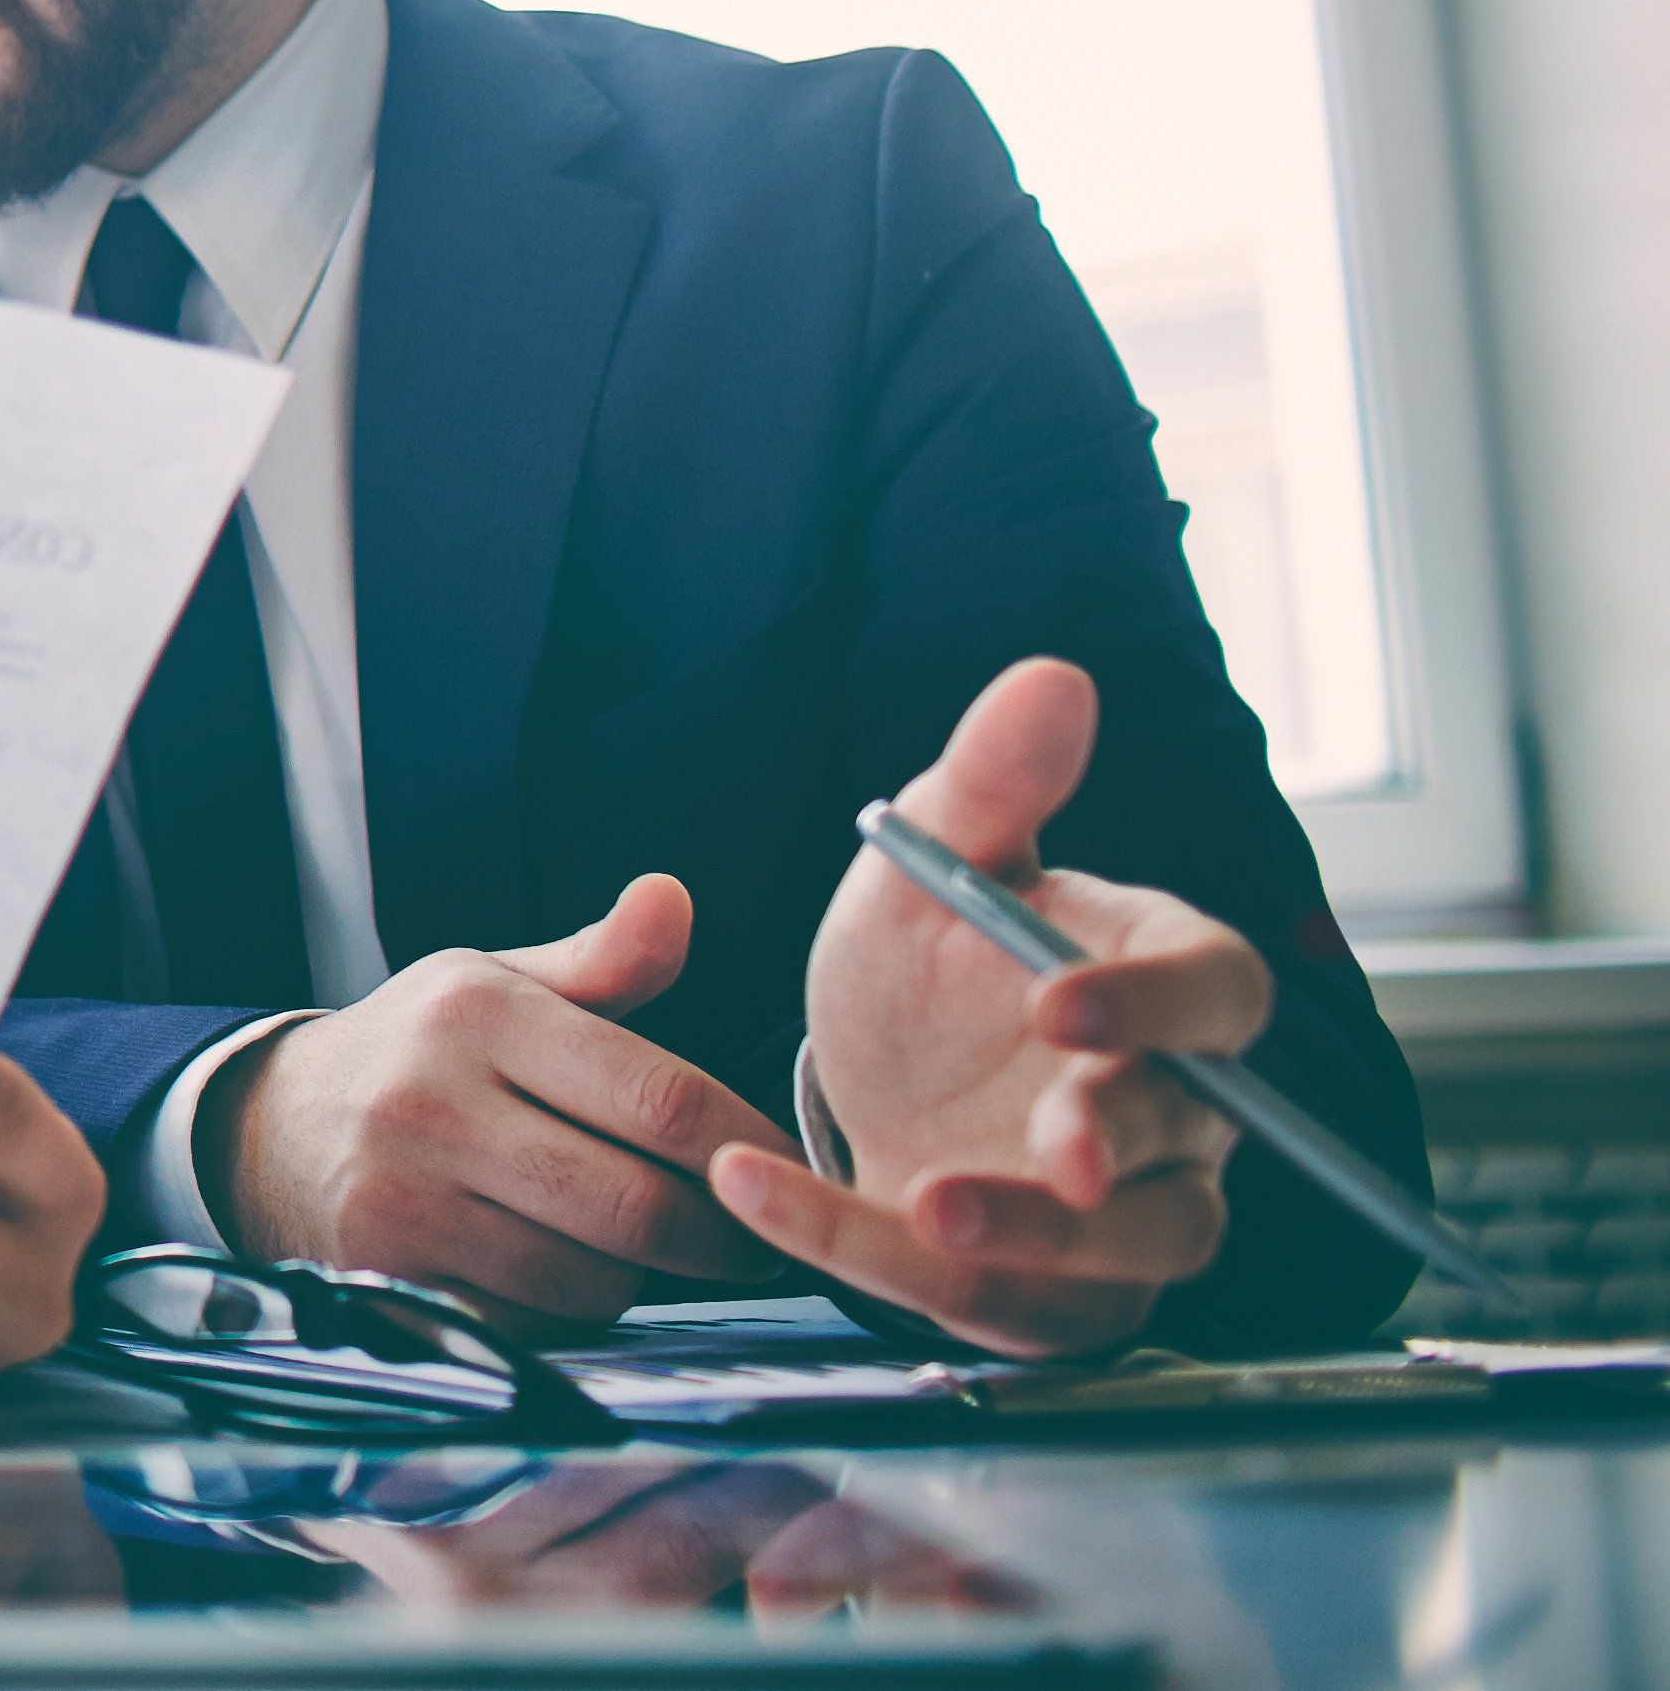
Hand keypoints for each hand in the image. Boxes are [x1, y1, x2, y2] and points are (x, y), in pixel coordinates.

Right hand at [212, 874, 793, 1319]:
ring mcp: (403, 1200)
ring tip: (640, 1246)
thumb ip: (603, 959)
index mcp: (475, 1013)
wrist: (270, 1130)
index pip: (657, 1095)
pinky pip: (531, 1324)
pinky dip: (567, 1311)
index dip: (744, 1147)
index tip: (787, 1168)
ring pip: (591, 1280)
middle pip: (637, 1208)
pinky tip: (558, 1270)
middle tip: (751, 1239)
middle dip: (718, 1237)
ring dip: (639, 1278)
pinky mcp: (390, 1279)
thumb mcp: (496, 982)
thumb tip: (675, 899)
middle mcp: (432, 1105)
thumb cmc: (420, 1052)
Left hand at [712, 657, 1265, 1354]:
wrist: (873, 1069)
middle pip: (1192, 1143)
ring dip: (1035, 1243)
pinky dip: (868, 1254)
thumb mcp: (933, 858)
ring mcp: (1123, 1217)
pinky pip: (986, 1302)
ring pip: (1128, 1255)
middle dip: (1122, 1147)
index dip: (1157, 1006)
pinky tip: (758, 1195)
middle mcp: (1178, 1112)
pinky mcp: (1048, 1296)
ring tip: (925, 1209)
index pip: (1218, 993)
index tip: (1061, 1002)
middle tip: (1057, 1149)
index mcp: (1170, 981)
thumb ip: (992, 780)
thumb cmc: (934, 955)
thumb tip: (1051, 676)